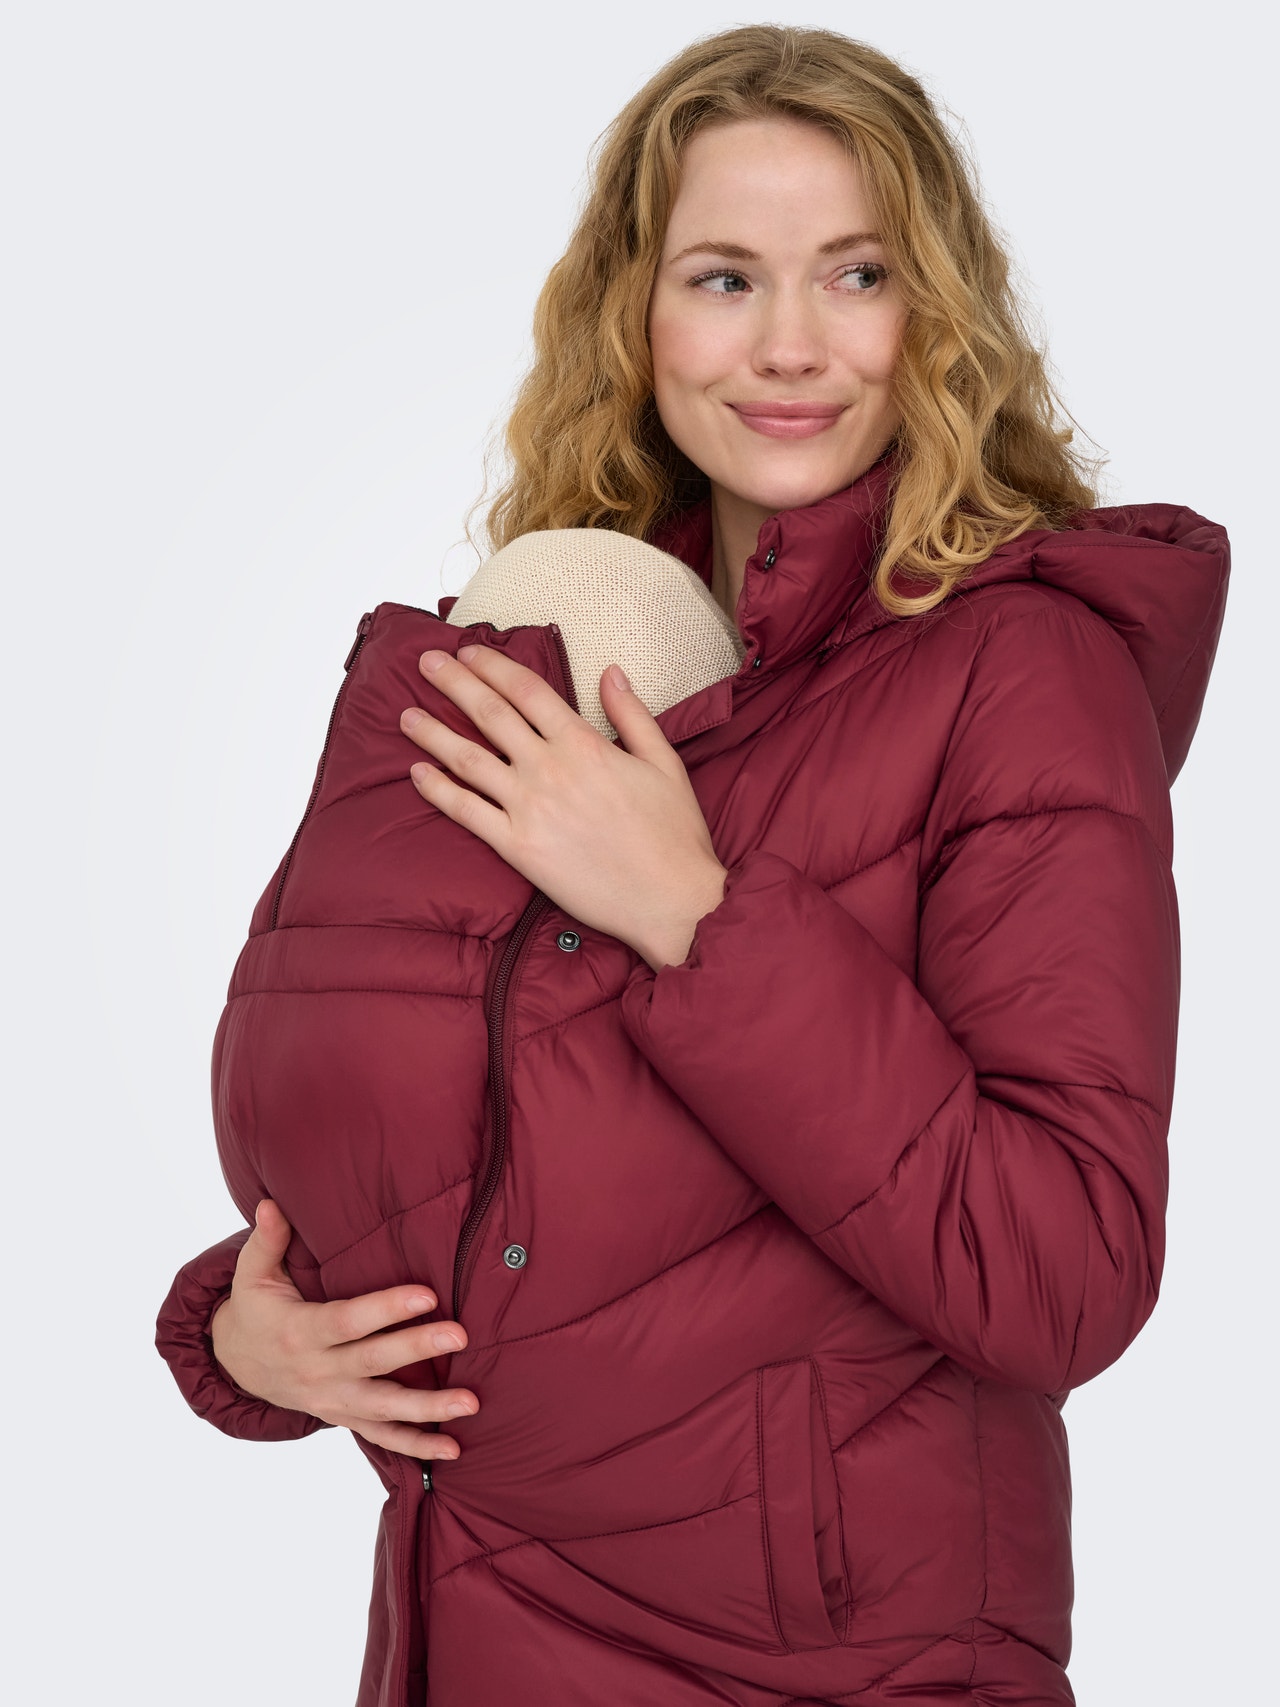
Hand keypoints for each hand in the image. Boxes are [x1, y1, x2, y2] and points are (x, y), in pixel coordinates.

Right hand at [210, 1199, 476, 1460]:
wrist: (237, 1366)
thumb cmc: (256, 1310)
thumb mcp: (251, 1275)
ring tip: (472, 1402)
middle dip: (417, 1349)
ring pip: (384, 1409)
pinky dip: (417, 1447)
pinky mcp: (343, 1417)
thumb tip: (269, 1203)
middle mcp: (317, 1371)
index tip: (427, 1294)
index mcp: (299, 1331)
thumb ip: (266, 1241)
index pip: (348, 1320)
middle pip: (373, 1362)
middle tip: (461, 1336)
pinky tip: (454, 1450)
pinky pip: (382, 1438)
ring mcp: (332, 1400)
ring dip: (429, 1409)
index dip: (386, 1308)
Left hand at [400, 645, 727, 968]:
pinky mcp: (518, 849)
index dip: (494, 666)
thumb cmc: (674, 835)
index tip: (469, 651)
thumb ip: (632, 715)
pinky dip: (438, 790)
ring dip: (433, 733)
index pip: (527, 690)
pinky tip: (417, 773)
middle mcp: (550, 769)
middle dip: (453, 683)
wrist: (670, 900)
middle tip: (426, 663)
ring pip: (468, 759)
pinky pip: (467, 813)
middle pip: (489, 714)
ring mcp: (529, 809)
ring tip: (406, 715)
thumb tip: (610, 672)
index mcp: (585, 744)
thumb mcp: (665, 762)